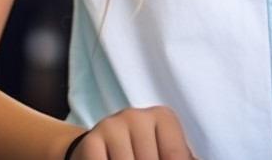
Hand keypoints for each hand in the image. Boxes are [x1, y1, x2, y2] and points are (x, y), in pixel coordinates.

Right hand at [69, 106, 197, 159]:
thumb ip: (181, 156)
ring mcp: (112, 126)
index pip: (176, 155)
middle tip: (140, 159)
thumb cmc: (140, 152)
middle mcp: (137, 115)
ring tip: (130, 159)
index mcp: (162, 117)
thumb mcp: (163, 151)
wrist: (97, 147)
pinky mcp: (90, 141)